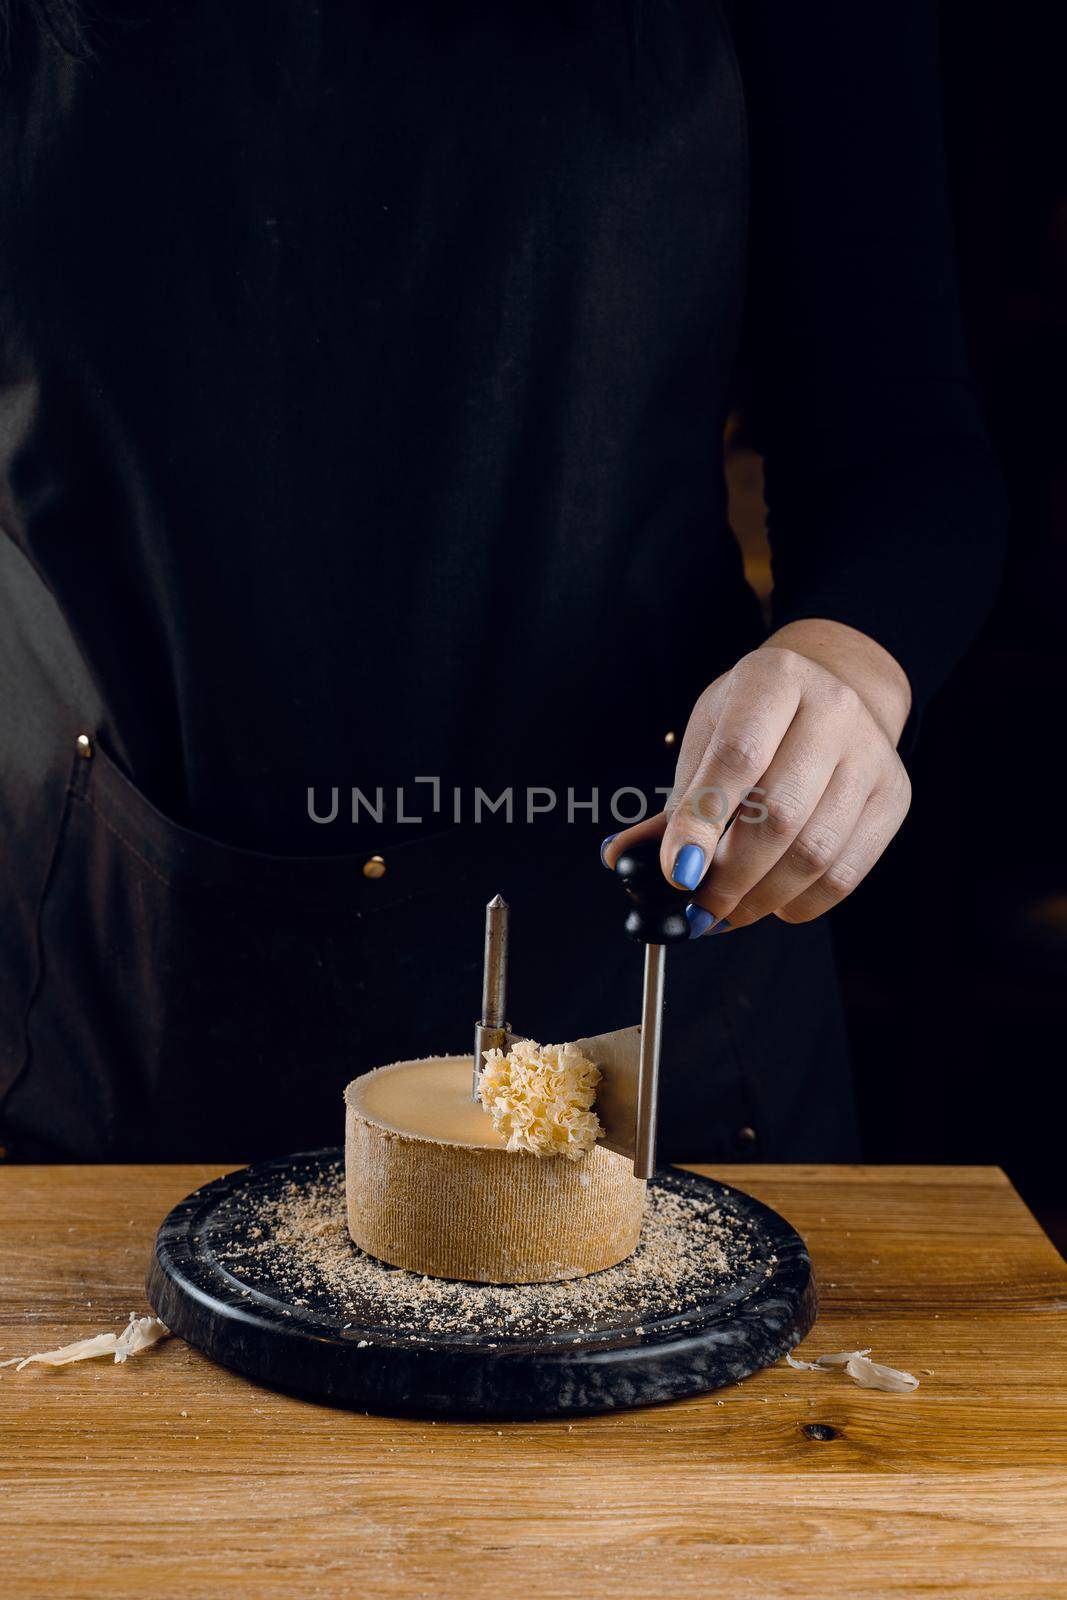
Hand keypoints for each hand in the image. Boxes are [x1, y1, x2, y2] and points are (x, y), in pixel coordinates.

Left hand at [603, 620, 912, 932]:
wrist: (834, 691)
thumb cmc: (759, 718)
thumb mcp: (709, 735)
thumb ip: (675, 799)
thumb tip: (621, 855)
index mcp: (775, 678)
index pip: (737, 757)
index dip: (702, 823)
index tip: (675, 874)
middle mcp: (832, 709)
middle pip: (780, 814)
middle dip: (730, 877)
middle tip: (697, 908)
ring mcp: (870, 755)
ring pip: (815, 852)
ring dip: (762, 898)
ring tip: (726, 912)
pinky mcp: (893, 797)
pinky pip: (846, 872)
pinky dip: (801, 903)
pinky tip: (771, 902)